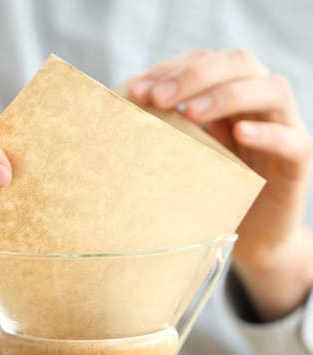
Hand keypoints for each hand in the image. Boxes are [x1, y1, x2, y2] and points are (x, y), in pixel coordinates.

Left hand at [130, 48, 312, 319]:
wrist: (251, 234)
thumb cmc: (210, 192)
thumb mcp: (185, 157)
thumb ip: (168, 134)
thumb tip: (118, 121)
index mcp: (227, 96)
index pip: (203, 61)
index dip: (170, 69)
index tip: (136, 90)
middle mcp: (257, 104)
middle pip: (237, 64)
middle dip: (194, 75)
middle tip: (157, 98)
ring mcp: (282, 128)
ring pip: (270, 91)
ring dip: (227, 96)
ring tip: (192, 113)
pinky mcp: (298, 160)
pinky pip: (291, 139)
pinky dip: (266, 134)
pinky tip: (238, 135)